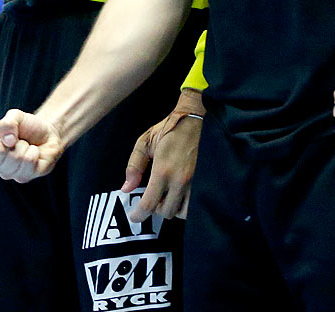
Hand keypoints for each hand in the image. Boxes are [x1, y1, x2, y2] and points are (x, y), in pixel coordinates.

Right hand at [0, 108, 61, 182]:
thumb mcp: (16, 116)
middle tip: (19, 139)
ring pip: (16, 157)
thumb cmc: (27, 126)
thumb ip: (7, 123)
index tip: (9, 131)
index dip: (1, 131)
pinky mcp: (22, 178)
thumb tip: (8, 140)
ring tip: (26, 146)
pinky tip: (33, 153)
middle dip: (15, 139)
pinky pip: (29, 162)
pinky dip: (34, 152)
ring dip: (26, 146)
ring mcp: (6, 173)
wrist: (47, 136)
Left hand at [120, 91, 202, 219]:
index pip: (149, 204)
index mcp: (163, 170)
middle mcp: (181, 180)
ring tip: (169, 195)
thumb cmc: (169, 129)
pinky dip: (187, 205)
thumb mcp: (145, 141)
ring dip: (173, 208)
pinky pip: (196, 205)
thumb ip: (134, 165)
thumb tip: (126, 188)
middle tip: (154, 197)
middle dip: (157, 208)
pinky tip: (181, 194)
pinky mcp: (207, 182)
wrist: (197, 118)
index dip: (139, 215)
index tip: (134, 217)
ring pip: (183, 212)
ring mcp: (196, 183)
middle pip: (166, 212)